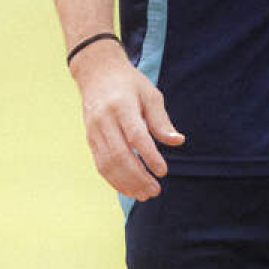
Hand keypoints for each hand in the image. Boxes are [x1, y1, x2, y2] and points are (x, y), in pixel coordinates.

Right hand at [70, 45, 183, 199]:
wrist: (97, 73)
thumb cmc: (130, 84)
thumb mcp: (150, 95)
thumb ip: (161, 121)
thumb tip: (178, 142)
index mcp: (122, 106)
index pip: (136, 136)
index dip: (149, 156)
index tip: (163, 172)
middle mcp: (105, 120)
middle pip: (120, 154)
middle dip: (138, 177)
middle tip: (155, 191)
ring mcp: (94, 131)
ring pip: (108, 164)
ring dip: (126, 183)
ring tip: (144, 194)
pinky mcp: (90, 139)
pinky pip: (100, 164)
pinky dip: (114, 180)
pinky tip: (128, 189)